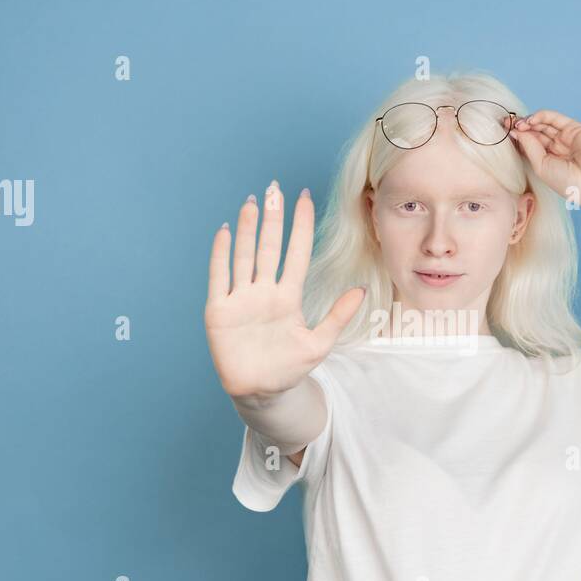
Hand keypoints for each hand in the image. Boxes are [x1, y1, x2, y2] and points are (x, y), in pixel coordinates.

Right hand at [205, 182, 364, 397]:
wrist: (262, 392)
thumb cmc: (290, 368)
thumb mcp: (319, 342)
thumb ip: (337, 315)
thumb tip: (360, 290)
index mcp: (288, 297)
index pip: (296, 253)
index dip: (300, 226)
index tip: (305, 198)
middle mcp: (264, 292)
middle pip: (268, 247)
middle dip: (271, 218)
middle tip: (274, 187)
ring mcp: (240, 299)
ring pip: (244, 256)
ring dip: (246, 228)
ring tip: (251, 202)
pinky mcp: (220, 311)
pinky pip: (219, 277)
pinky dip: (220, 254)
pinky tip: (224, 231)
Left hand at [509, 109, 580, 211]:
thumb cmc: (566, 181)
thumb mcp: (540, 165)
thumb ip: (529, 146)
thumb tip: (516, 131)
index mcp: (548, 160)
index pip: (529, 144)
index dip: (517, 137)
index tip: (503, 132)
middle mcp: (556, 147)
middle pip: (535, 132)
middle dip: (520, 127)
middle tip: (506, 123)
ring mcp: (565, 137)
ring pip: (543, 124)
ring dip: (529, 121)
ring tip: (517, 123)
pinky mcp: (574, 128)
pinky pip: (554, 118)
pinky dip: (541, 116)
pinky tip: (530, 120)